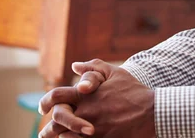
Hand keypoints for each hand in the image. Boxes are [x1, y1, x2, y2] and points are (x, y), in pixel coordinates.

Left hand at [38, 59, 155, 137]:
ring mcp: (91, 129)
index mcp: (85, 95)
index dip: (45, 102)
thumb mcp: (116, 73)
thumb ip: (94, 67)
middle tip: (44, 133)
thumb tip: (75, 65)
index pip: (55, 96)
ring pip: (64, 137)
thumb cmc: (134, 91)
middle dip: (47, 129)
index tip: (43, 108)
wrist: (151, 111)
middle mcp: (84, 112)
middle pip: (55, 122)